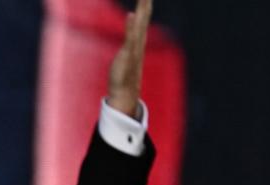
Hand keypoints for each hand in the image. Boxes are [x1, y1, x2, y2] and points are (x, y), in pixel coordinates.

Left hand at [106, 0, 150, 118]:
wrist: (124, 92)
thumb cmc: (124, 73)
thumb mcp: (126, 55)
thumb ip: (128, 46)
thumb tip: (127, 40)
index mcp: (138, 41)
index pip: (143, 20)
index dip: (145, 7)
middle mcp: (138, 42)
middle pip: (143, 20)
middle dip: (145, 6)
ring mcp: (134, 48)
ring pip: (139, 26)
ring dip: (141, 13)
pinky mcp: (128, 55)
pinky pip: (130, 38)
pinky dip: (131, 27)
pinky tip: (132, 15)